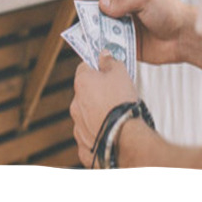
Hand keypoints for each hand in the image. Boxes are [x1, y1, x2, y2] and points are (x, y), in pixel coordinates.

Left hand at [70, 50, 137, 167]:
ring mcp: (78, 127)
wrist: (125, 138)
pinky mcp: (84, 146)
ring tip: (116, 118)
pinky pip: (89, 138)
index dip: (96, 67)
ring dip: (97, 115)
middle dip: (97, 93)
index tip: (106, 69)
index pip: (84, 67)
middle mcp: (75, 104)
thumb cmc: (122, 104)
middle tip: (115, 96)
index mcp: (82, 83)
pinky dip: (97, 136)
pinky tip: (109, 135)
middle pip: (85, 93)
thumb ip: (110, 61)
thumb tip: (104, 55)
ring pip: (86, 116)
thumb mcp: (120, 73)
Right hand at [101, 0, 201, 67]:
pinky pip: (116, 48)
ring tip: (93, 42)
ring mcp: (130, 30)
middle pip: (105, 16)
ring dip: (101, 37)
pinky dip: (109, 50)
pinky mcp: (132, 47)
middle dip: (96, 22)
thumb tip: (102, 6)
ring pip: (108, 32)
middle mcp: (129, 11)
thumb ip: (122, 1)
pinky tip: (103, 52)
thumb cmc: (169, 11)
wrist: (185, 36)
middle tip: (88, 29)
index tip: (95, 12)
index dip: (101, 4)